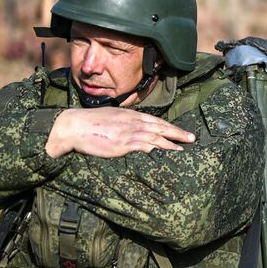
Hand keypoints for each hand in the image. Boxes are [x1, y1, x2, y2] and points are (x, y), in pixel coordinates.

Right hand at [46, 107, 194, 158]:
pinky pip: (143, 146)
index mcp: (131, 115)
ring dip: (171, 143)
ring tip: (182, 148)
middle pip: (161, 127)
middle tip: (192, 138)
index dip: (170, 127)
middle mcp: (133, 122)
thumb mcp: (113, 117)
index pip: (156, 121)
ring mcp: (128, 133)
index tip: (181, 132)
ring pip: (155, 138)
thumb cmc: (91, 123)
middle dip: (178, 133)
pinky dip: (154, 149)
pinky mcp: (122, 144)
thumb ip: (127, 123)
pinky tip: (163, 152)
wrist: (74, 126)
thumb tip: (137, 131)